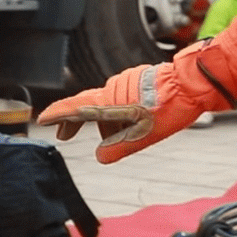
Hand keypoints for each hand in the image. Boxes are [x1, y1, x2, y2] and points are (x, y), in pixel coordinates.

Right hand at [39, 47, 233, 162]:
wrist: (194, 85)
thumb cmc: (170, 109)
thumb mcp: (144, 136)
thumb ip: (119, 148)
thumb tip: (101, 157)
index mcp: (110, 101)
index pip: (75, 108)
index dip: (58, 115)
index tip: (42, 119)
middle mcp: (113, 88)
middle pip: (87, 106)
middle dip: (75, 121)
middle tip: (65, 136)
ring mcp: (126, 82)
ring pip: (107, 104)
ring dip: (105, 121)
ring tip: (114, 138)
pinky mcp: (138, 80)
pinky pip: (121, 98)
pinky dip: (119, 112)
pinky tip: (131, 123)